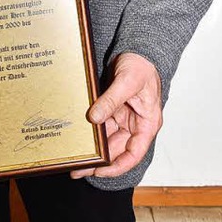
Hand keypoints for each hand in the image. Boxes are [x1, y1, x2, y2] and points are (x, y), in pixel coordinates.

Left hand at [70, 52, 162, 178]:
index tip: (99, 171)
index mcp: (147, 123)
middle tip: (78, 169)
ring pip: (107, 139)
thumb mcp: (127, 81)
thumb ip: (111, 100)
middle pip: (117, 150)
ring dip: (93, 148)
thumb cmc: (141, 65)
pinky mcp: (113, 109)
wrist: (136, 50)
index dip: (117, 166)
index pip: (133, 154)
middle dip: (99, 161)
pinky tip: (78, 136)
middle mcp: (136, 124)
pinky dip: (91, 131)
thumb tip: (94, 118)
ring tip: (75, 157)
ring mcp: (124, 118)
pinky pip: (101, 124)